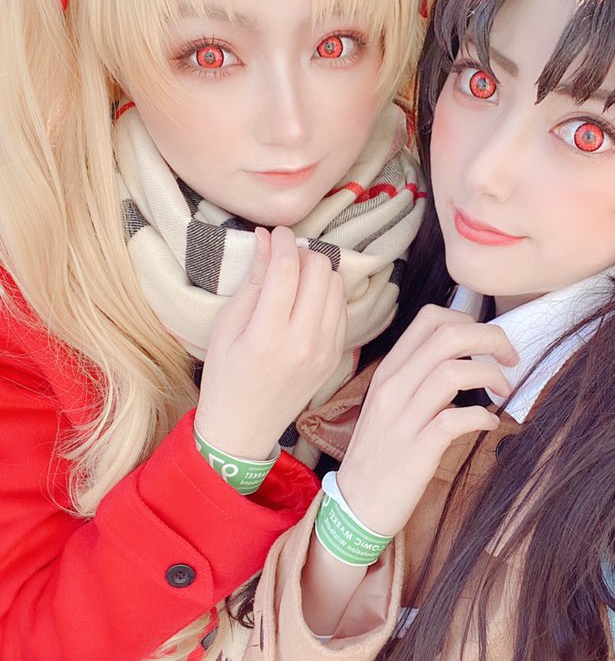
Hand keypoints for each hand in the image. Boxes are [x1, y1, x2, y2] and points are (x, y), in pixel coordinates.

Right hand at [195, 226, 346, 459]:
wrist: (245, 428)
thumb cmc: (225, 377)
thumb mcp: (226, 328)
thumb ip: (251, 282)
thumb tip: (265, 239)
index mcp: (269, 335)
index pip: (288, 268)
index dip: (283, 241)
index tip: (275, 233)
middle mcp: (304, 342)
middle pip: (320, 270)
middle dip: (302, 253)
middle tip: (283, 257)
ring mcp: (325, 350)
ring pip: (337, 285)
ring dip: (318, 271)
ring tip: (295, 277)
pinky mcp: (336, 356)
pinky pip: (343, 308)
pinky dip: (327, 294)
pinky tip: (306, 299)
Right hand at [336, 304, 517, 537]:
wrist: (355, 505)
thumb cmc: (382, 452)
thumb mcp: (391, 403)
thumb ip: (419, 376)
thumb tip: (463, 358)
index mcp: (389, 370)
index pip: (430, 318)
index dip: (469, 320)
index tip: (488, 342)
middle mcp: (393, 387)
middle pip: (448, 336)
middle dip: (491, 338)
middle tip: (510, 357)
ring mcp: (402, 419)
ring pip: (453, 371)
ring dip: (490, 374)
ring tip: (504, 389)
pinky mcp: (415, 452)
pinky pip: (455, 420)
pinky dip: (482, 417)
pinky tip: (491, 425)